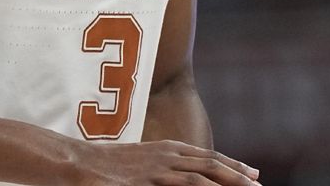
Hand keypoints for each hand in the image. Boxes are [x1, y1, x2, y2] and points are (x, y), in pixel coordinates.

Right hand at [76, 139, 260, 185]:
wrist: (77, 163)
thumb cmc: (104, 166)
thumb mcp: (138, 164)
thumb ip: (159, 168)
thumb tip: (170, 176)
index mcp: (165, 148)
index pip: (206, 156)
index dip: (231, 165)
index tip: (252, 174)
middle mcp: (166, 155)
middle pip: (210, 164)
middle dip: (237, 176)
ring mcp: (158, 169)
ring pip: (202, 177)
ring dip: (228, 183)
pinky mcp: (148, 181)